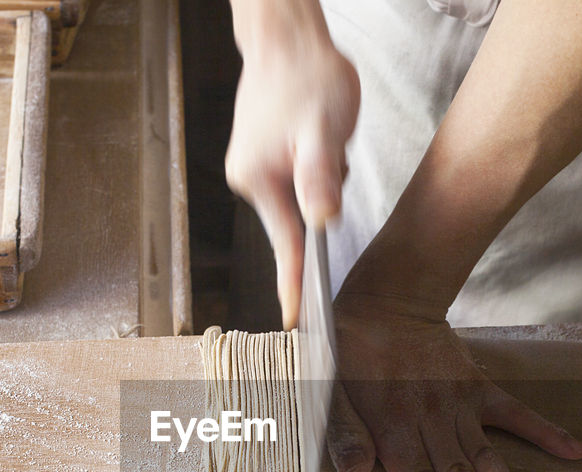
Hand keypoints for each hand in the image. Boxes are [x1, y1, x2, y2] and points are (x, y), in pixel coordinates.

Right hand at [225, 0, 358, 329]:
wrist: (287, 38)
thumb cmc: (307, 77)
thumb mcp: (323, 127)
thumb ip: (321, 175)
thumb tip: (321, 221)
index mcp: (259, 179)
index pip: (284, 246)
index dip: (295, 285)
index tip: (295, 323)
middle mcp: (250, 179)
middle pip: (295, 224)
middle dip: (320, 206)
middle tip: (332, 152)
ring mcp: (254, 169)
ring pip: (300, 201)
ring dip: (322, 182)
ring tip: (326, 136)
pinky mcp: (264, 158)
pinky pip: (297, 183)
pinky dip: (315, 168)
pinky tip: (320, 137)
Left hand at [328, 292, 581, 471]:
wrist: (387, 301)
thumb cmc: (349, 352)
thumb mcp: (329, 389)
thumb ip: (345, 434)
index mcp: (392, 425)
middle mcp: (430, 419)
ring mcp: (460, 404)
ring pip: (487, 456)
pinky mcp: (479, 387)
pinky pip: (516, 412)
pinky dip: (546, 432)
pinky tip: (576, 452)